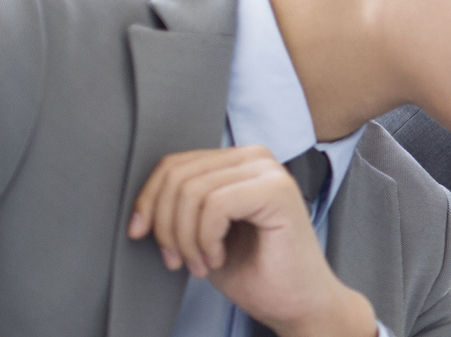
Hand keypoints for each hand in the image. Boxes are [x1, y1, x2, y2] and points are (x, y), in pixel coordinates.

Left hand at [126, 146, 378, 336]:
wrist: (297, 304)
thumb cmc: (256, 272)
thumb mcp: (202, 233)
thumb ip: (182, 206)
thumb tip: (140, 202)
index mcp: (239, 164)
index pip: (174, 165)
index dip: (148, 201)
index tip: (141, 235)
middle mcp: (257, 159)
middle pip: (178, 176)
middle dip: (166, 226)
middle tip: (177, 260)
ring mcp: (270, 172)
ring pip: (192, 191)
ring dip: (185, 238)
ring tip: (200, 263)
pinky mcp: (278, 191)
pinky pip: (215, 205)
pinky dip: (206, 240)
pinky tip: (218, 257)